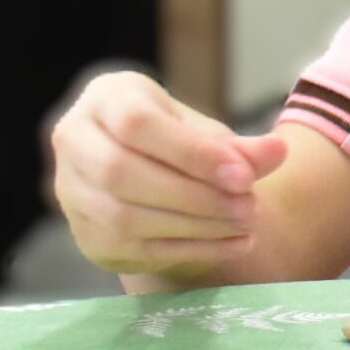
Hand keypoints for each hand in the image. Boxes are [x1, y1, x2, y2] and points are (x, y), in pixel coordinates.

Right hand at [49, 71, 285, 276]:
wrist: (143, 169)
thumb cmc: (176, 141)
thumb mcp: (206, 132)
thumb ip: (239, 145)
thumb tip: (278, 152)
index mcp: (104, 100)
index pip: (137, 124)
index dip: (191, 153)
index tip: (243, 176)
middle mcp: (74, 142)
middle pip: (122, 173)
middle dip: (195, 195)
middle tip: (250, 206)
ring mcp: (71, 192)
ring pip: (124, 216)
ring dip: (194, 226)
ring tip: (245, 224)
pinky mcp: (86, 236)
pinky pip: (133, 249)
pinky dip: (190, 249)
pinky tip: (233, 244)